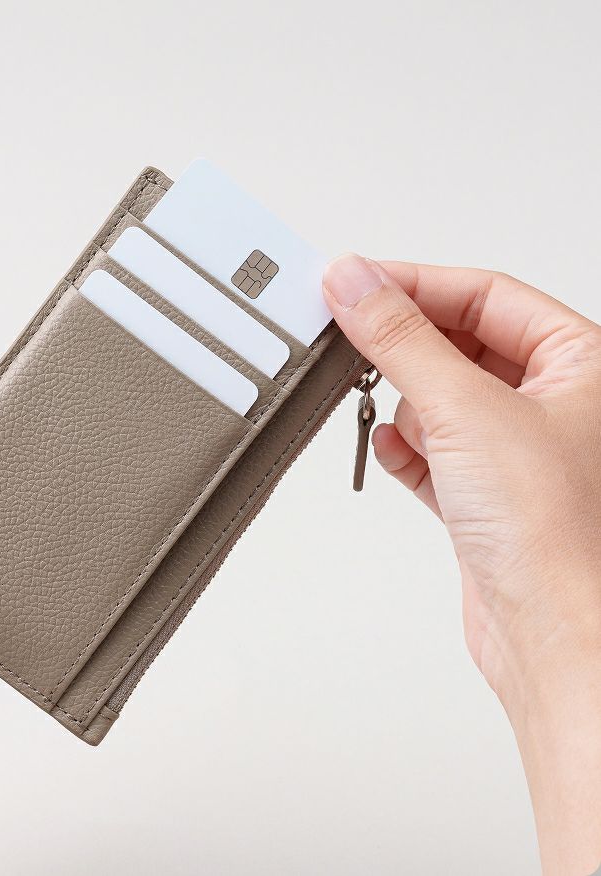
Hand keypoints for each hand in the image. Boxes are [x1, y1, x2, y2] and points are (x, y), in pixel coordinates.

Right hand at [323, 254, 600, 875]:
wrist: (557, 641)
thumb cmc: (559, 537)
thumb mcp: (466, 409)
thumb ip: (401, 338)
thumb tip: (354, 282)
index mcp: (582, 363)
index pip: (485, 293)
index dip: (415, 283)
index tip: (353, 282)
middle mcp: (556, 402)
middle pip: (461, 341)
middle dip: (404, 343)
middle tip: (345, 331)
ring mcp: (519, 451)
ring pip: (443, 396)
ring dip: (403, 398)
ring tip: (371, 397)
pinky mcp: (487, 496)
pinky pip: (435, 449)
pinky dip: (407, 445)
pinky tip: (393, 446)